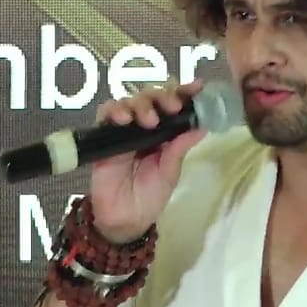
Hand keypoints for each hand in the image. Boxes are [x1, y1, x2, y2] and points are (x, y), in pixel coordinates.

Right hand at [88, 79, 206, 243]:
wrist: (125, 219)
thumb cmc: (150, 196)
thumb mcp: (170, 172)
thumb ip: (180, 148)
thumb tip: (201, 126)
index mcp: (166, 133)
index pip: (174, 105)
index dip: (185, 93)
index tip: (197, 86)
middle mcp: (146, 126)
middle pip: (152, 97)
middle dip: (163, 96)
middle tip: (173, 107)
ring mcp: (125, 129)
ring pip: (130, 101)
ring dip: (141, 104)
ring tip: (149, 120)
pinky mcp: (104, 136)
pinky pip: (106, 115)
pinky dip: (114, 111)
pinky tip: (124, 119)